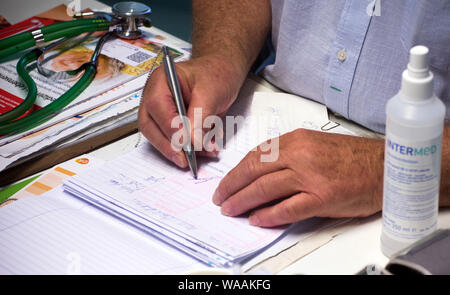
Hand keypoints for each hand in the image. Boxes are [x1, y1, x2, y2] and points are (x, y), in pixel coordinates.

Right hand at [138, 55, 244, 166]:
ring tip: (201, 154)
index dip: (169, 126)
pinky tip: (205, 150)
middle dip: (168, 145)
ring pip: (160, 137)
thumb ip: (200, 117)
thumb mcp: (211, 92)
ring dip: (180, 150)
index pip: (156, 106)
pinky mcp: (173, 124)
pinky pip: (175, 141)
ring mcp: (163, 111)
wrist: (225, 73)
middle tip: (185, 159)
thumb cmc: (216, 73)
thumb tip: (191, 141)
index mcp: (161, 80)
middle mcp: (157, 96)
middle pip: (151, 126)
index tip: (184, 142)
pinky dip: (190, 149)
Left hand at [212, 129, 384, 226]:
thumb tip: (262, 173)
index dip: (236, 171)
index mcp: (296, 140)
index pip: (255, 156)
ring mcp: (310, 176)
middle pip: (254, 171)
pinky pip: (288, 208)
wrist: (385, 165)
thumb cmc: (352, 157)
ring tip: (231, 210)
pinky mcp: (322, 197)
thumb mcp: (314, 145)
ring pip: (265, 189)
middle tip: (220, 198)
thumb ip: (287, 156)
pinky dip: (269, 215)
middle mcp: (300, 155)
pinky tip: (257, 219)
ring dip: (243, 201)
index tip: (226, 182)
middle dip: (232, 187)